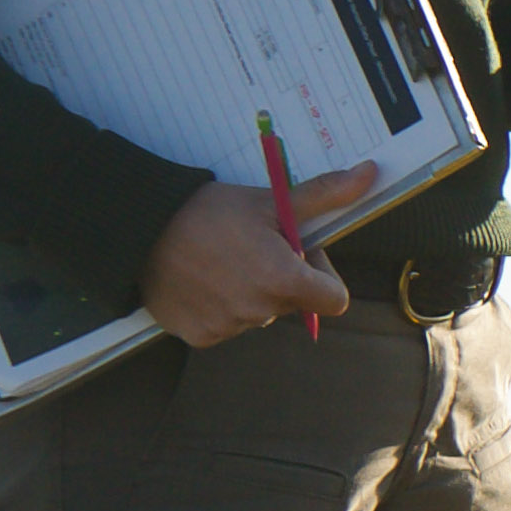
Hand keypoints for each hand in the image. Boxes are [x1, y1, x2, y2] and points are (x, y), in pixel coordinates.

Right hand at [147, 169, 369, 346]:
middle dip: (282, 278)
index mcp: (284, 282)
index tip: (298, 252)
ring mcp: (229, 328)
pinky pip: (226, 325)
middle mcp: (260, 313)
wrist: (140, 230)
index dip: (322, 275)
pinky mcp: (200, 336)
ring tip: (220, 260)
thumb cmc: (208, 212)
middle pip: (292, 303)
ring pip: (258, 313)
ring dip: (249, 292)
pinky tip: (201, 279)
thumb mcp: (270, 200)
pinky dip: (220, 306)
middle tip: (252, 247)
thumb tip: (370, 174)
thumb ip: (324, 195)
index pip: (334, 299)